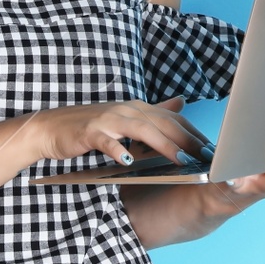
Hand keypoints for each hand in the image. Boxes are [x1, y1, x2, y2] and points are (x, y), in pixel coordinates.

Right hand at [22, 96, 211, 167]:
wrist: (49, 128)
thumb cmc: (89, 127)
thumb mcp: (126, 118)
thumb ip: (154, 113)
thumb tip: (182, 102)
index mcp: (138, 108)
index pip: (174, 120)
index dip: (195, 134)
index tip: (215, 151)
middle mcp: (127, 109)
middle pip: (164, 123)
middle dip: (188, 140)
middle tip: (209, 157)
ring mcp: (108, 119)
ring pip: (143, 130)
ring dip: (164, 145)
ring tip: (183, 160)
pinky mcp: (90, 132)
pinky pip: (108, 141)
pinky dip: (119, 149)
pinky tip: (129, 161)